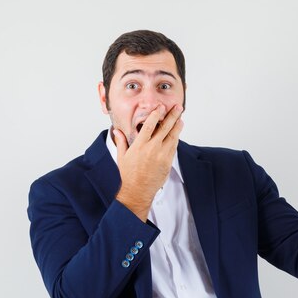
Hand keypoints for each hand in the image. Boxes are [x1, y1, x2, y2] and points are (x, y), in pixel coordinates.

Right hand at [114, 104, 183, 220]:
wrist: (138, 190)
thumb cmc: (129, 174)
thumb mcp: (122, 157)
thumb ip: (121, 142)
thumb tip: (117, 131)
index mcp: (140, 145)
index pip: (149, 125)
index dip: (156, 114)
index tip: (161, 107)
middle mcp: (152, 149)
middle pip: (165, 128)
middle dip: (172, 116)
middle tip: (178, 107)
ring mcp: (162, 155)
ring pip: (172, 137)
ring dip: (177, 126)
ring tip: (181, 118)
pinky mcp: (168, 162)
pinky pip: (173, 147)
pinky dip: (176, 138)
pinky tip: (177, 133)